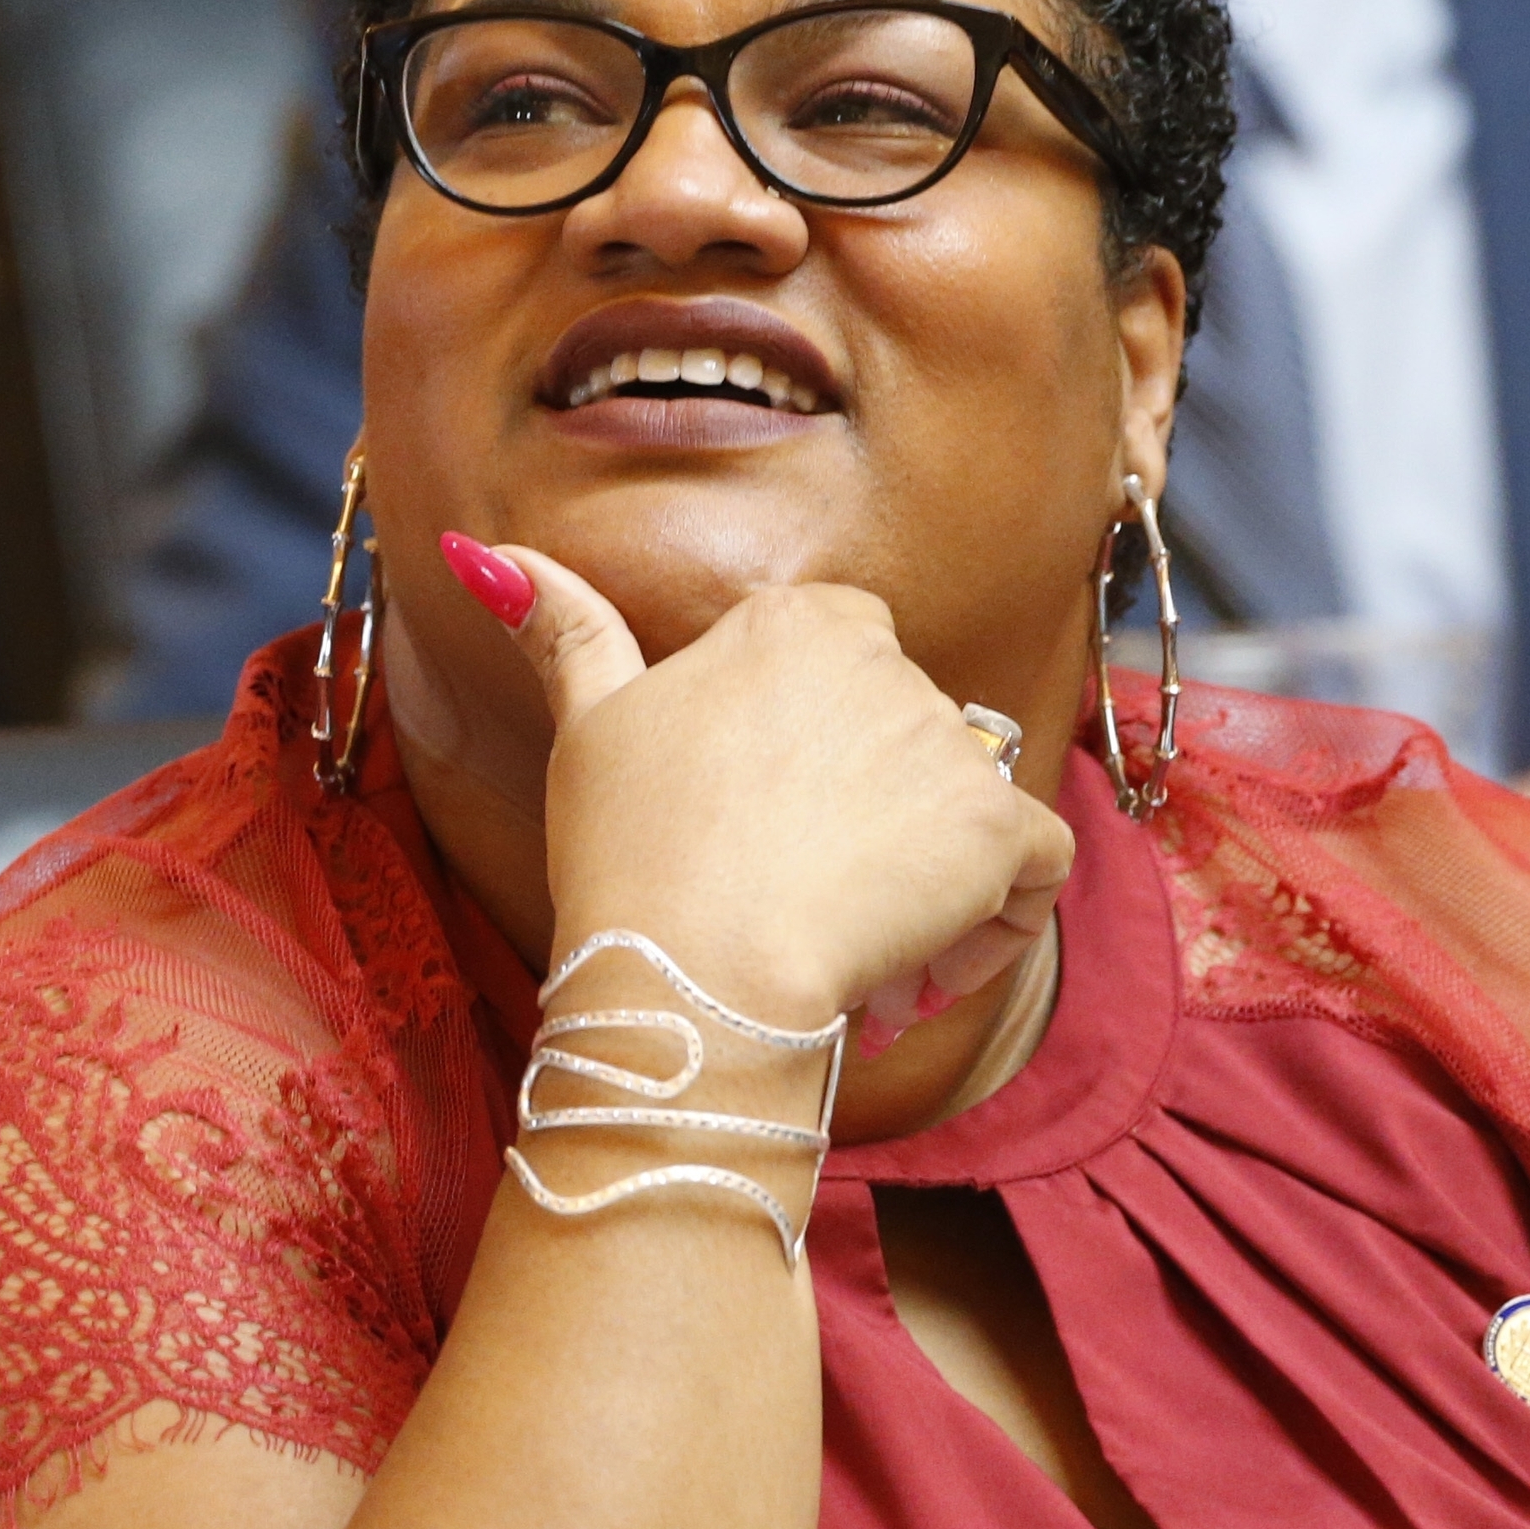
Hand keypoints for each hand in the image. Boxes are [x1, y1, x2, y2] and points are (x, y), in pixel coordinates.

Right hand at [489, 546, 1074, 1033]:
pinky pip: (1040, 865)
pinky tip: (929, 972)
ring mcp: (949, 742)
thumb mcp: (586, 730)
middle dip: (872, 837)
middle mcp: (888, 659)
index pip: (850, 662)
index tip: (777, 830)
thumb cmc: (631, 859)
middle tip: (802, 918)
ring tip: (857, 966)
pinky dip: (1000, 923)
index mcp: (796, 622)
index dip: (825, 754)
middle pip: (908, 745)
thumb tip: (489, 555)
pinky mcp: (997, 827)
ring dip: (926, 890)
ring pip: (969, 813)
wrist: (688, 973)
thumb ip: (566, 632)